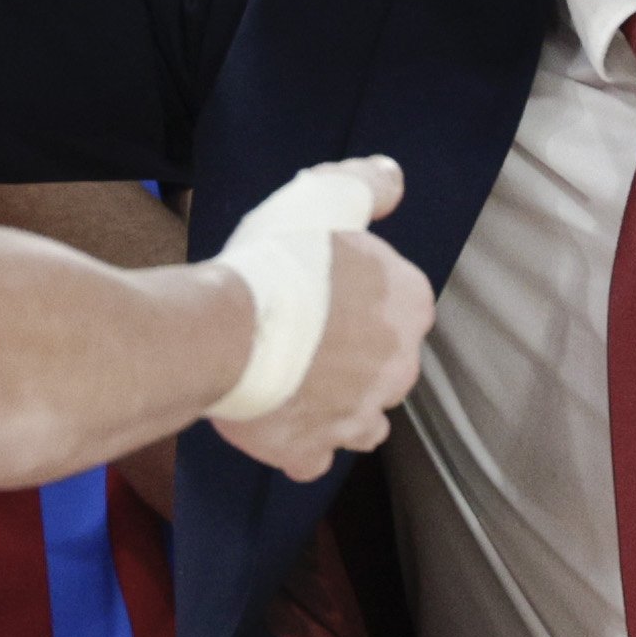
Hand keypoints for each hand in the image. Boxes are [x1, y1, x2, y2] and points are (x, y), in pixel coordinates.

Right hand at [207, 158, 434, 483]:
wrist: (225, 330)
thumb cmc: (278, 260)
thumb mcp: (324, 196)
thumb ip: (367, 185)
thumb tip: (394, 180)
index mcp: (410, 306)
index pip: (401, 305)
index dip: (362, 297)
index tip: (324, 288)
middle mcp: (399, 370)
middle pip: (386, 366)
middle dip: (355, 356)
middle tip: (303, 333)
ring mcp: (357, 418)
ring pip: (362, 419)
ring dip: (340, 405)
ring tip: (298, 382)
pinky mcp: (312, 451)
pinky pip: (314, 456)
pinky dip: (301, 444)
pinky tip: (277, 421)